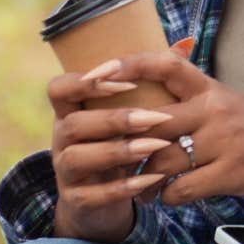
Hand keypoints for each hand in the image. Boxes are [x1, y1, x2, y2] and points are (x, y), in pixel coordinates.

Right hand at [46, 71, 172, 242]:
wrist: (105, 199)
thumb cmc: (121, 144)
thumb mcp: (130, 114)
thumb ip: (150, 82)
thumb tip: (185, 43)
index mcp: (72, 111)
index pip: (59, 88)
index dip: (84, 83)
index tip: (124, 82)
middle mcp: (61, 139)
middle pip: (72, 124)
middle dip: (114, 119)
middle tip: (155, 117)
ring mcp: (65, 171)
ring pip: (77, 158)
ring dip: (118, 151)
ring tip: (155, 146)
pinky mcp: (76, 200)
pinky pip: (92, 195)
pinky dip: (122, 188)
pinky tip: (151, 180)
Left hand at [89, 51, 243, 205]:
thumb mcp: (228, 103)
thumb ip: (190, 100)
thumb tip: (145, 106)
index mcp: (211, 89)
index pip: (164, 65)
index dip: (127, 66)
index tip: (96, 74)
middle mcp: (215, 110)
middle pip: (151, 121)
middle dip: (123, 141)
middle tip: (106, 156)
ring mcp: (224, 141)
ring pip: (161, 160)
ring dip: (142, 180)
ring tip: (138, 189)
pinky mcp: (232, 172)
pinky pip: (182, 188)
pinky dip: (168, 198)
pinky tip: (168, 199)